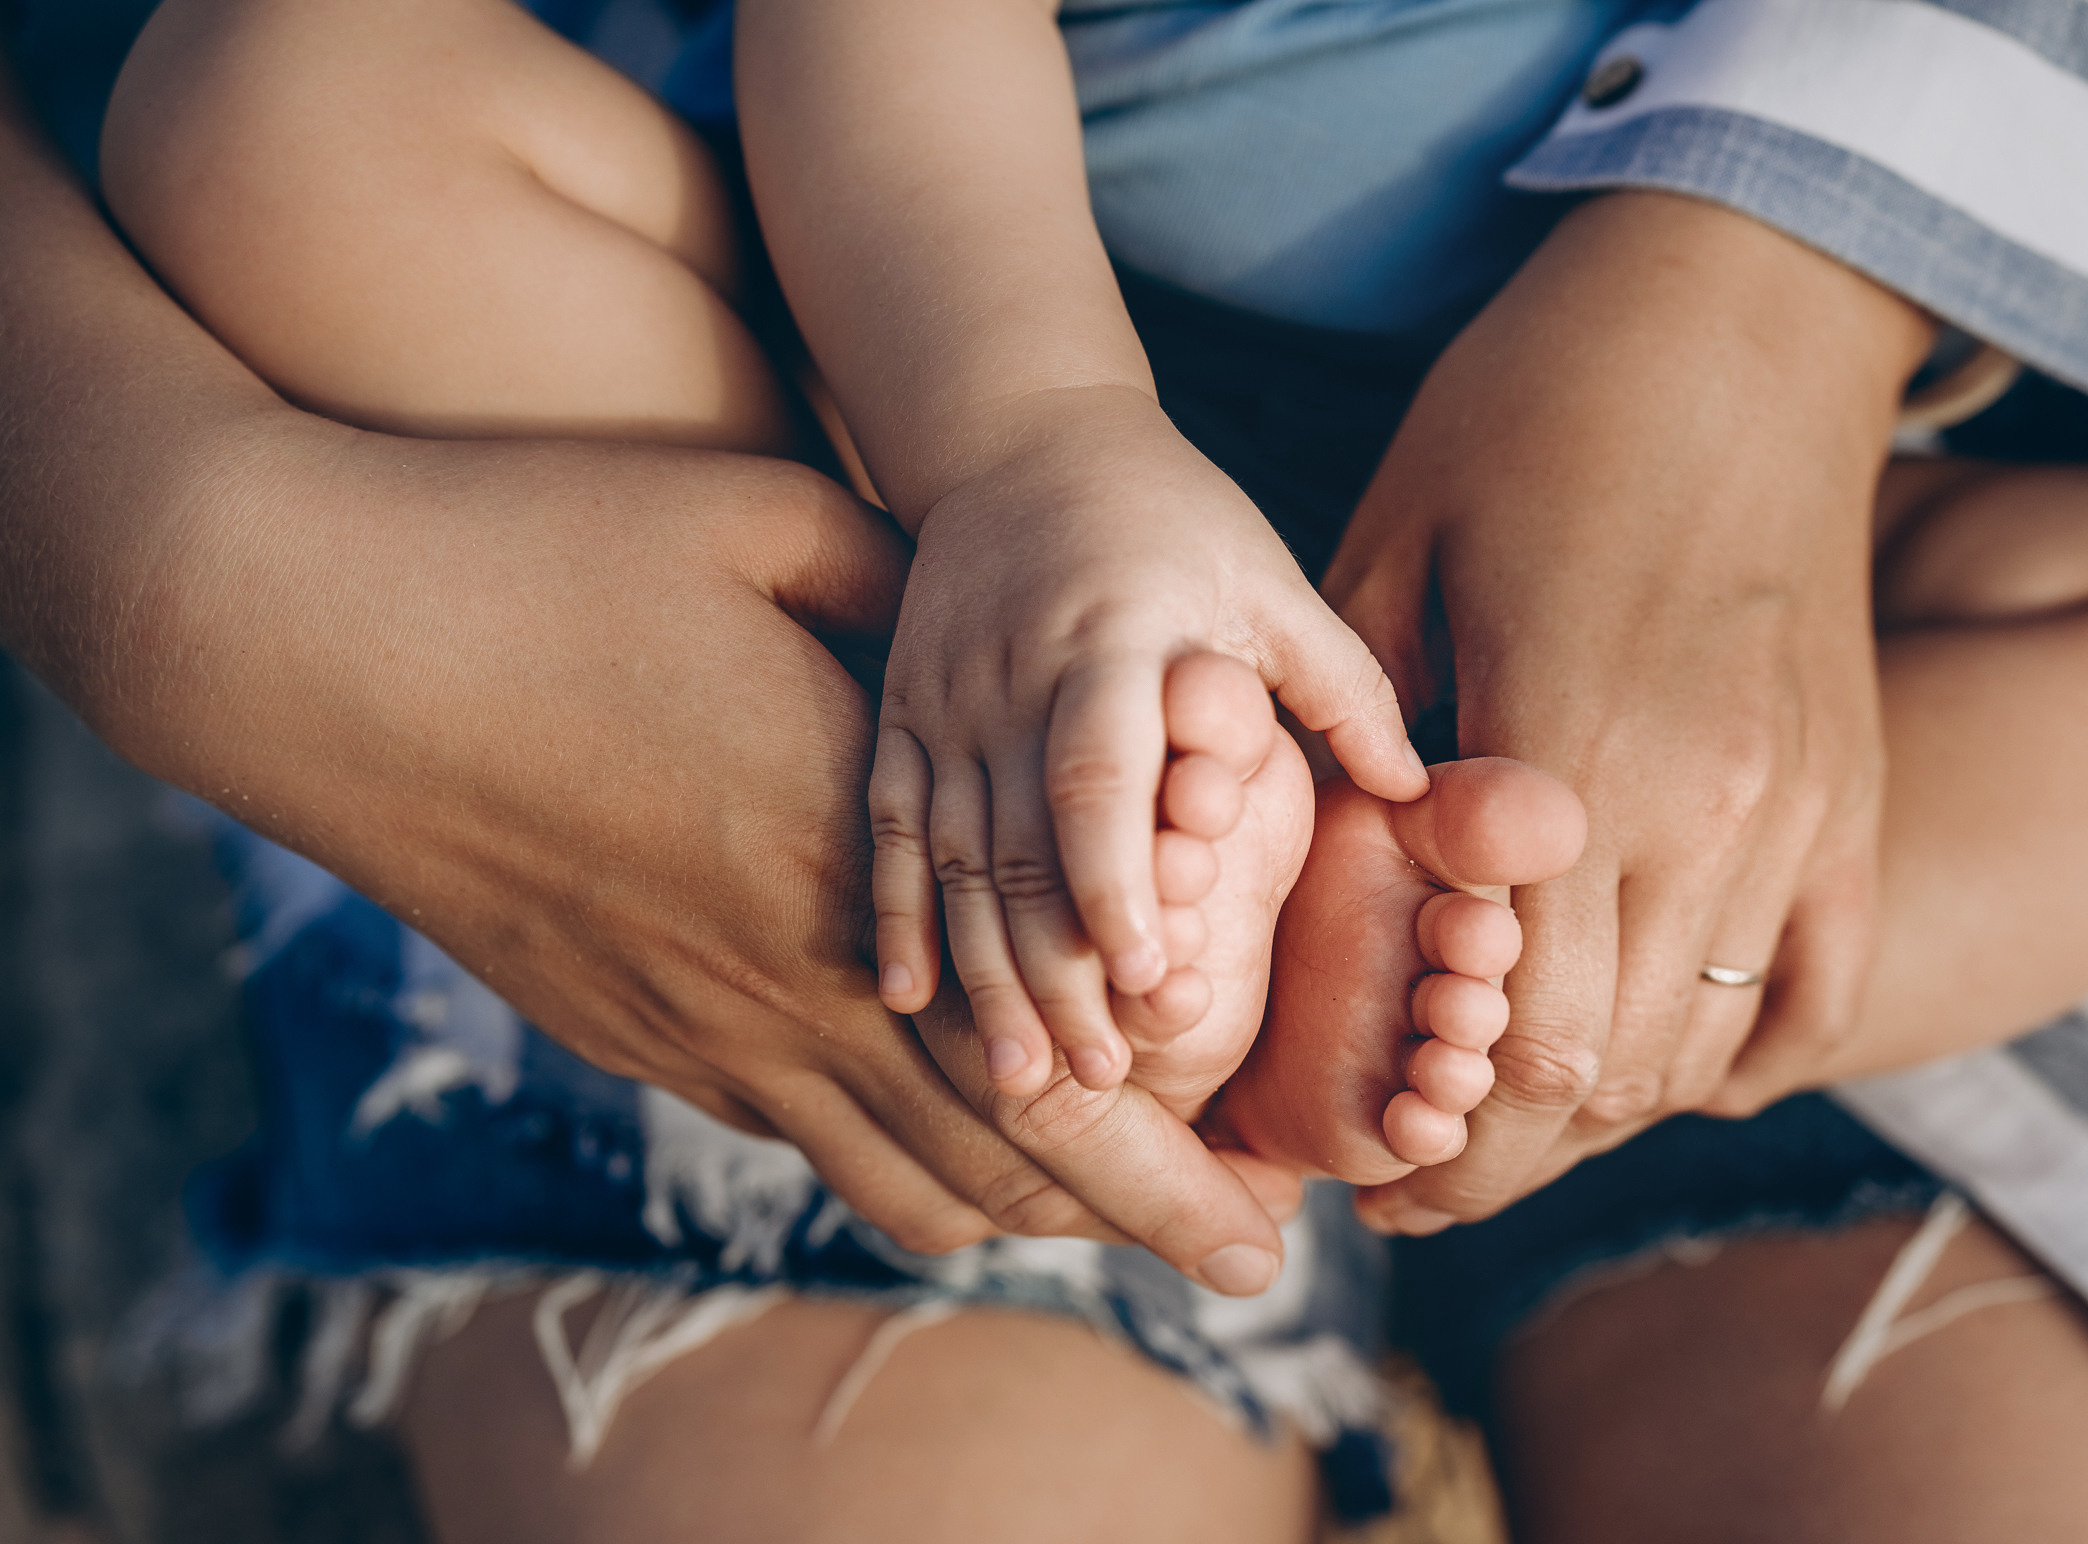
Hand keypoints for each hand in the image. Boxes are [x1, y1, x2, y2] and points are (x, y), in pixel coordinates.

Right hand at [0, 73, 1302, 1291]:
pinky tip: (942, 1138)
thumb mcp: (776, 527)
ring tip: (1108, 1215)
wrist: (311, 642)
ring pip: (894, 1178)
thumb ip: (922, 608)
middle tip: (1236, 1260)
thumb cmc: (552, 550)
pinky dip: (895, 1163)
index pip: (1049, 1069)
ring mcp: (695, 1027)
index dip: (1170, 1166)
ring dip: (1017, 1207)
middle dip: (1134, 1225)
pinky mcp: (625, 1033)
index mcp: (852, 859)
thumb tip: (1026, 644)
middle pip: (997, 1166)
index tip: (1264, 1224)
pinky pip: (794, 1141)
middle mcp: (786, 981)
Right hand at [867, 385, 1423, 1095]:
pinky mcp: (899, 713)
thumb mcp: (1267, 578)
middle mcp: (1013, 677)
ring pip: (948, 857)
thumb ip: (1340, 683)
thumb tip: (1420, 791)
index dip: (1117, 880)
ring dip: (982, 975)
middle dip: (1052, 970)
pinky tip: (909, 1003)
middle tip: (1095, 1081)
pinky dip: (896, 917)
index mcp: (1114, 640)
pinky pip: (889, 828)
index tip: (1148, 977)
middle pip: (1016, 844)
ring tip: (1022, 1080)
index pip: (1098, 775)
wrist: (1020, 432)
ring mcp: (941, 699)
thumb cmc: (1172, 517)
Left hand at [1326, 194, 1932, 1230]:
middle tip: (1408, 1163)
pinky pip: (1813, 991)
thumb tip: (1328, 891)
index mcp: (1574, 754)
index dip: (1432, 1128)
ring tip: (1505, 1109)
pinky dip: (1731, 1047)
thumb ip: (1363, 742)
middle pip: (1606, 1074)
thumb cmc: (1537, 412)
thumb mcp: (1395, 550)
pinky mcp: (1857, 794)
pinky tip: (1651, 1050)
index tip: (1360, 1159)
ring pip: (1703, 1047)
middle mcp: (1710, 811)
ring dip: (1598, 1104)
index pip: (1517, 1038)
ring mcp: (1804, 810)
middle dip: (1497, 1147)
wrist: (1748, 308)